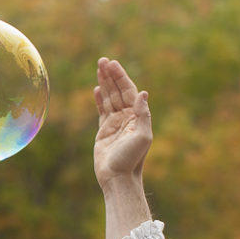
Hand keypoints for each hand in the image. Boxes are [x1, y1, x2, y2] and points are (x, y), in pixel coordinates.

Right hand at [93, 57, 151, 191]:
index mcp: (137, 117)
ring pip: (109, 98)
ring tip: (99, 68)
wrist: (118, 178)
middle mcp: (127, 118)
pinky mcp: (104, 131)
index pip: (128, 91)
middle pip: (118, 91)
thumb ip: (143, 114)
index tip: (112, 64)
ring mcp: (115, 123)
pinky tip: (96, 88)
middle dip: (111, 75)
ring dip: (104, 83)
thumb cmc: (131, 159)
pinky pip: (102, 110)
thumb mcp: (142, 136)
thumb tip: (143, 93)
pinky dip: (99, 99)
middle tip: (102, 60)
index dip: (120, 77)